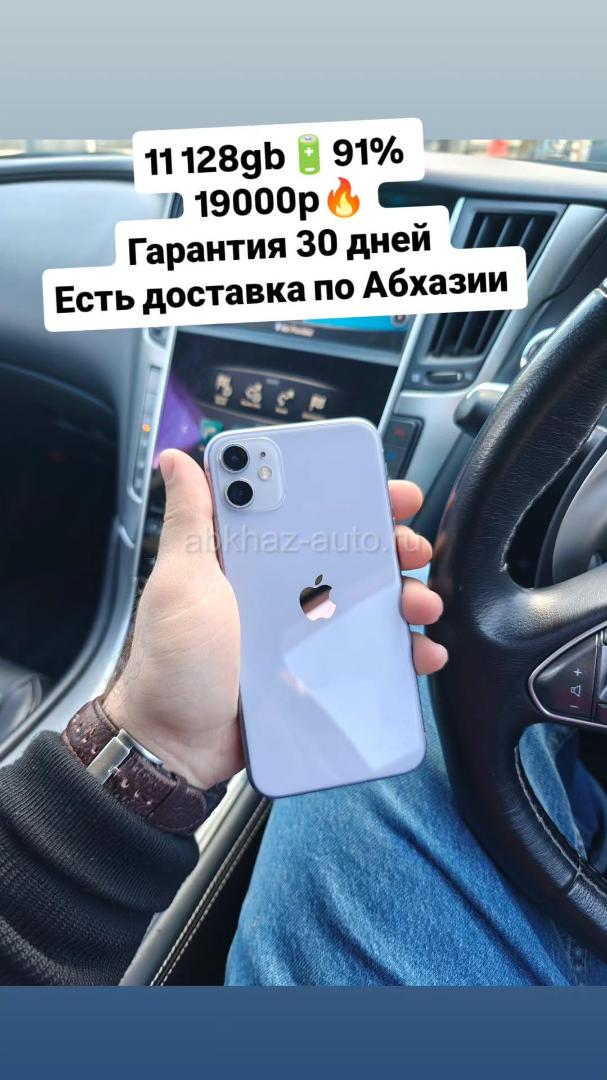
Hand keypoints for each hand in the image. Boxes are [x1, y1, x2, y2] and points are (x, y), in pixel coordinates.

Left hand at [104, 449, 446, 788]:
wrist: (177, 745)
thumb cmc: (173, 662)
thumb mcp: (181, 582)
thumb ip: (190, 520)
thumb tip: (175, 457)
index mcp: (251, 559)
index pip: (306, 511)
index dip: (349, 495)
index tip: (384, 489)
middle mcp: (282, 589)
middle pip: (351, 553)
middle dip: (392, 544)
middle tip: (411, 546)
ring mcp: (303, 631)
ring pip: (369, 602)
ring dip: (406, 595)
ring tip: (419, 602)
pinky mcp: (318, 671)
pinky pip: (369, 654)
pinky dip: (401, 650)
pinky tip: (418, 651)